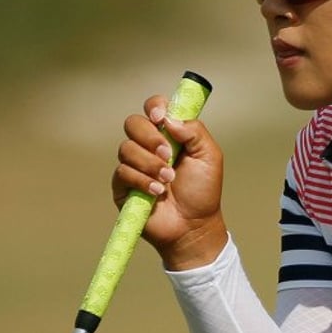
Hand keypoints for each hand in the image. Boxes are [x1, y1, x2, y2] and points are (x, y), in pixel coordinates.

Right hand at [111, 95, 227, 269]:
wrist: (193, 225)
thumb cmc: (202, 191)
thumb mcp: (209, 156)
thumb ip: (194, 131)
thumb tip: (169, 119)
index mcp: (168, 134)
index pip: (153, 108)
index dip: (154, 107)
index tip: (161, 118)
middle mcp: (147, 146)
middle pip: (133, 123)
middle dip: (150, 137)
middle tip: (168, 155)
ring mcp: (133, 165)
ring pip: (127, 149)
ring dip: (150, 164)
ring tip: (168, 180)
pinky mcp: (123, 186)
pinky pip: (122, 172)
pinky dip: (141, 181)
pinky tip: (157, 192)